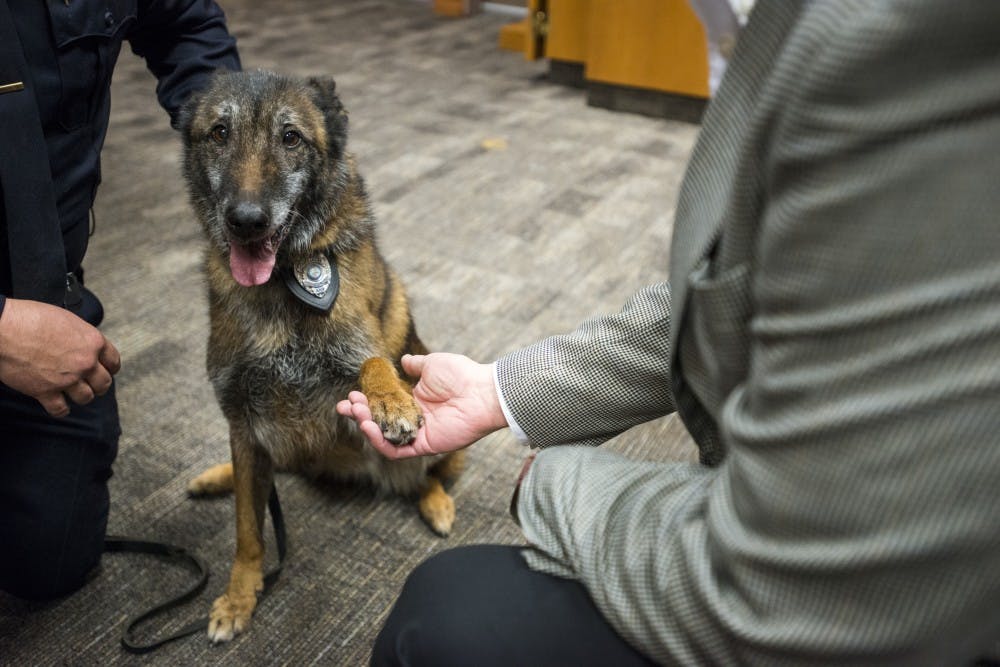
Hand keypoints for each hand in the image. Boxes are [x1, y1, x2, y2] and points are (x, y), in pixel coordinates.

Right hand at [0, 298, 120, 416]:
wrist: (4, 329)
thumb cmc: (30, 318)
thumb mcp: (66, 320)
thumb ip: (79, 336)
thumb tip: (81, 343)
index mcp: (92, 341)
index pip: (113, 360)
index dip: (110, 367)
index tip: (108, 370)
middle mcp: (84, 362)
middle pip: (103, 383)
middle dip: (99, 385)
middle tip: (93, 385)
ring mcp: (67, 379)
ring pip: (86, 398)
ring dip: (81, 397)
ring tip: (75, 394)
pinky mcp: (46, 392)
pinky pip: (61, 409)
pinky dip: (61, 410)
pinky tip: (59, 406)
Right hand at [337, 352, 507, 458]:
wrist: (481, 391)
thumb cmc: (461, 375)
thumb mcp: (432, 364)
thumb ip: (416, 365)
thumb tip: (403, 360)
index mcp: (415, 400)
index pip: (384, 404)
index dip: (367, 401)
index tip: (352, 393)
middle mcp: (415, 418)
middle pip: (380, 421)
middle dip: (360, 414)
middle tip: (345, 405)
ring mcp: (418, 434)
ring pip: (385, 437)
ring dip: (366, 426)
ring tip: (355, 412)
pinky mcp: (424, 446)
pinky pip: (397, 449)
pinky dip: (380, 441)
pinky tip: (368, 426)